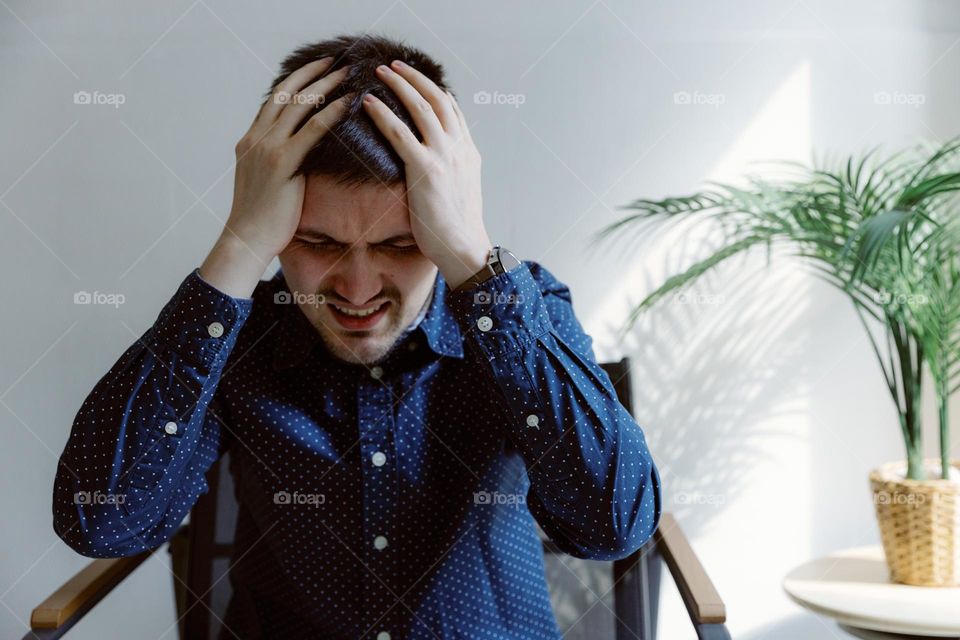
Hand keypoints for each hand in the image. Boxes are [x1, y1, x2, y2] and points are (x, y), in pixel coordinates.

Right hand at [224, 57, 352, 264]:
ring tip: (346, 73)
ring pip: (299, 106)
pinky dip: (331, 113)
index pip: (273, 101)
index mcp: (250, 141)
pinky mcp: (282, 163)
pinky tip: (348, 102)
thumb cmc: (261, 220)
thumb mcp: (265, 182)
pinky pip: (311, 131)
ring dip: (324, 85)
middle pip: (286, 94)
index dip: (295, 82)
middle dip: (311, 74)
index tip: (314, 70)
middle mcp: (256, 138)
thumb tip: (302, 157)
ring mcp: (267, 149)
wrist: (246, 240)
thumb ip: (279, 163)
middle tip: (333, 60)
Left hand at [361, 60, 490, 289]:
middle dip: (414, 78)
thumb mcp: (462, 190)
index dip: (433, 89)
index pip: (452, 109)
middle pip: (437, 99)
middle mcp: (459, 148)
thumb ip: (453, 168)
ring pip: (420, 108)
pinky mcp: (426, 170)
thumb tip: (438, 164)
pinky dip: (383, 114)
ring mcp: (444, 156)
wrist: (463, 247)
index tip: (416, 78)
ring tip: (379, 73)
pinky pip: (400, 134)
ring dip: (399, 85)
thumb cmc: (458, 227)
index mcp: (468, 152)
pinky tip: (368, 104)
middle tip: (394, 65)